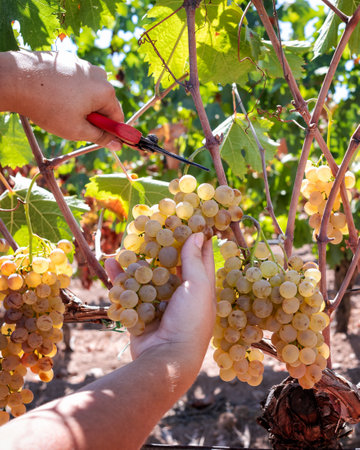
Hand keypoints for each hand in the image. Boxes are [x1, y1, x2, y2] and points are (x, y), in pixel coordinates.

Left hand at [2, 50, 122, 148]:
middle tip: (74, 124)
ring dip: (81, 103)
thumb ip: (100, 137)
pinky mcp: (68, 60)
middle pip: (104, 103)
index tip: (101, 138)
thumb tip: (117, 145)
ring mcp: (83, 65)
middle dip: (93, 116)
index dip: (110, 131)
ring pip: (89, 91)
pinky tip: (54, 96)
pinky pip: (77, 80)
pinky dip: (70, 90)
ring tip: (61, 109)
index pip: (117, 117)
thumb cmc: (49, 108)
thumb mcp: (77, 130)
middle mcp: (99, 75)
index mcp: (105, 91)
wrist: (17, 81)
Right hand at [105, 233, 215, 361]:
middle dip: (159, 245)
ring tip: (126, 242)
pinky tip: (109, 264)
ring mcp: (158, 303)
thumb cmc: (191, 321)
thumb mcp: (197, 287)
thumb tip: (198, 234)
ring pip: (146, 275)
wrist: (167, 358)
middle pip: (168, 263)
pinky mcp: (140, 312)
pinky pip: (128, 292)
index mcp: (199, 287)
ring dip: (135, 260)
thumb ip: (193, 261)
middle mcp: (180, 293)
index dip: (195, 237)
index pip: (199, 256)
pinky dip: (119, 279)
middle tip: (149, 225)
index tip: (187, 218)